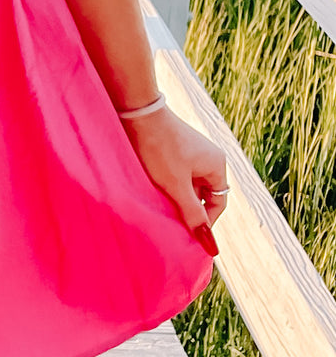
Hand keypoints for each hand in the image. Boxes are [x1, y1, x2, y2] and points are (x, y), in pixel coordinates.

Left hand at [121, 104, 228, 248]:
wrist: (138, 112)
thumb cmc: (159, 148)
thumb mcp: (175, 185)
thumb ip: (192, 214)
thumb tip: (209, 244)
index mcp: (217, 165)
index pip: (218, 203)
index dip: (205, 221)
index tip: (189, 235)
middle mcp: (209, 157)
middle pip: (203, 194)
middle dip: (188, 208)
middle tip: (170, 220)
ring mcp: (192, 151)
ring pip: (188, 185)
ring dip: (176, 196)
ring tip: (160, 202)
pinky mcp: (176, 148)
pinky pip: (178, 173)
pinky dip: (169, 184)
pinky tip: (154, 188)